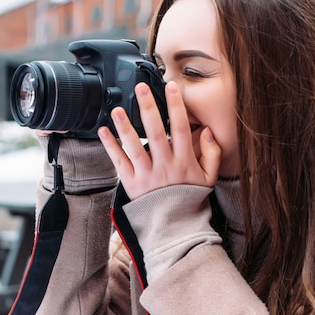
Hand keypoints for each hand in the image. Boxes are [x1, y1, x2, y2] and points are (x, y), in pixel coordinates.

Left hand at [97, 81, 220, 198]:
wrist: (175, 227)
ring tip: (117, 109)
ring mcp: (147, 175)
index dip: (176, 106)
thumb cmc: (190, 200)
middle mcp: (165, 166)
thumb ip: (211, 153)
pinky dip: (110, 147)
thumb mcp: (209, 178)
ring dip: (124, 127)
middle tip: (141, 88)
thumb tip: (207, 130)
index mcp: (184, 162)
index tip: (171, 87)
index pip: (179, 128)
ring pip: (134, 147)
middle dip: (148, 108)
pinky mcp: (131, 184)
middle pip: (155, 132)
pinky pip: (119, 162)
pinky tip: (103, 131)